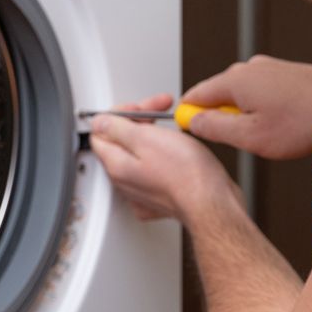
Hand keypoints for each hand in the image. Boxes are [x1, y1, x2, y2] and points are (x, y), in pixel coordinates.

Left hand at [90, 93, 241, 223]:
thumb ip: (117, 128)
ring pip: (138, 156)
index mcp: (117, 165)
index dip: (121, 113)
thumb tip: (99, 122)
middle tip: (160, 109)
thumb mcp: (147, 138)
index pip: (100, 131)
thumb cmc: (187, 174)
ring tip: (173, 130)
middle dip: (139, 121)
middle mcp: (125, 182)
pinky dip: (163, 158)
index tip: (140, 108)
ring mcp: (142, 192)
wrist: (212, 203)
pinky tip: (176, 152)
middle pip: (120, 142)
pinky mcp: (160, 198)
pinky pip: (153, 171)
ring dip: (153, 137)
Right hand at [179, 55, 311, 159]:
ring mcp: (270, 66)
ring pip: (242, 95)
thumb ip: (215, 129)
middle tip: (246, 141)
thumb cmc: (304, 124)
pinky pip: (262, 92)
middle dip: (224, 119)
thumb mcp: (250, 137)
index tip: (197, 135)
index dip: (190, 117)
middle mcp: (250, 67)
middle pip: (218, 95)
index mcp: (235, 80)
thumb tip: (193, 122)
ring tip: (273, 133)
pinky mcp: (286, 72)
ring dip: (248, 116)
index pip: (195, 96)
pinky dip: (266, 109)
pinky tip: (286, 124)